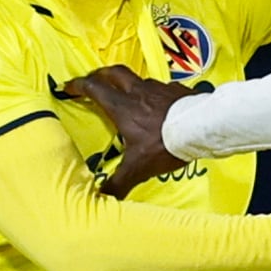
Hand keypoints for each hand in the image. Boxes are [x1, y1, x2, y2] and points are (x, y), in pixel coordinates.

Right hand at [73, 65, 203, 197]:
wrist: (201, 129)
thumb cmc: (165, 145)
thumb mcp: (138, 168)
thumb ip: (119, 183)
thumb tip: (102, 198)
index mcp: (122, 107)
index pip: (94, 88)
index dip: (78, 85)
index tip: (68, 87)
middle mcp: (139, 92)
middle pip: (114, 73)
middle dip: (100, 74)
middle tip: (94, 79)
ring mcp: (160, 89)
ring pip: (139, 80)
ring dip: (130, 85)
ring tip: (128, 95)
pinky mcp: (178, 90)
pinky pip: (162, 88)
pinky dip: (155, 93)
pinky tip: (159, 103)